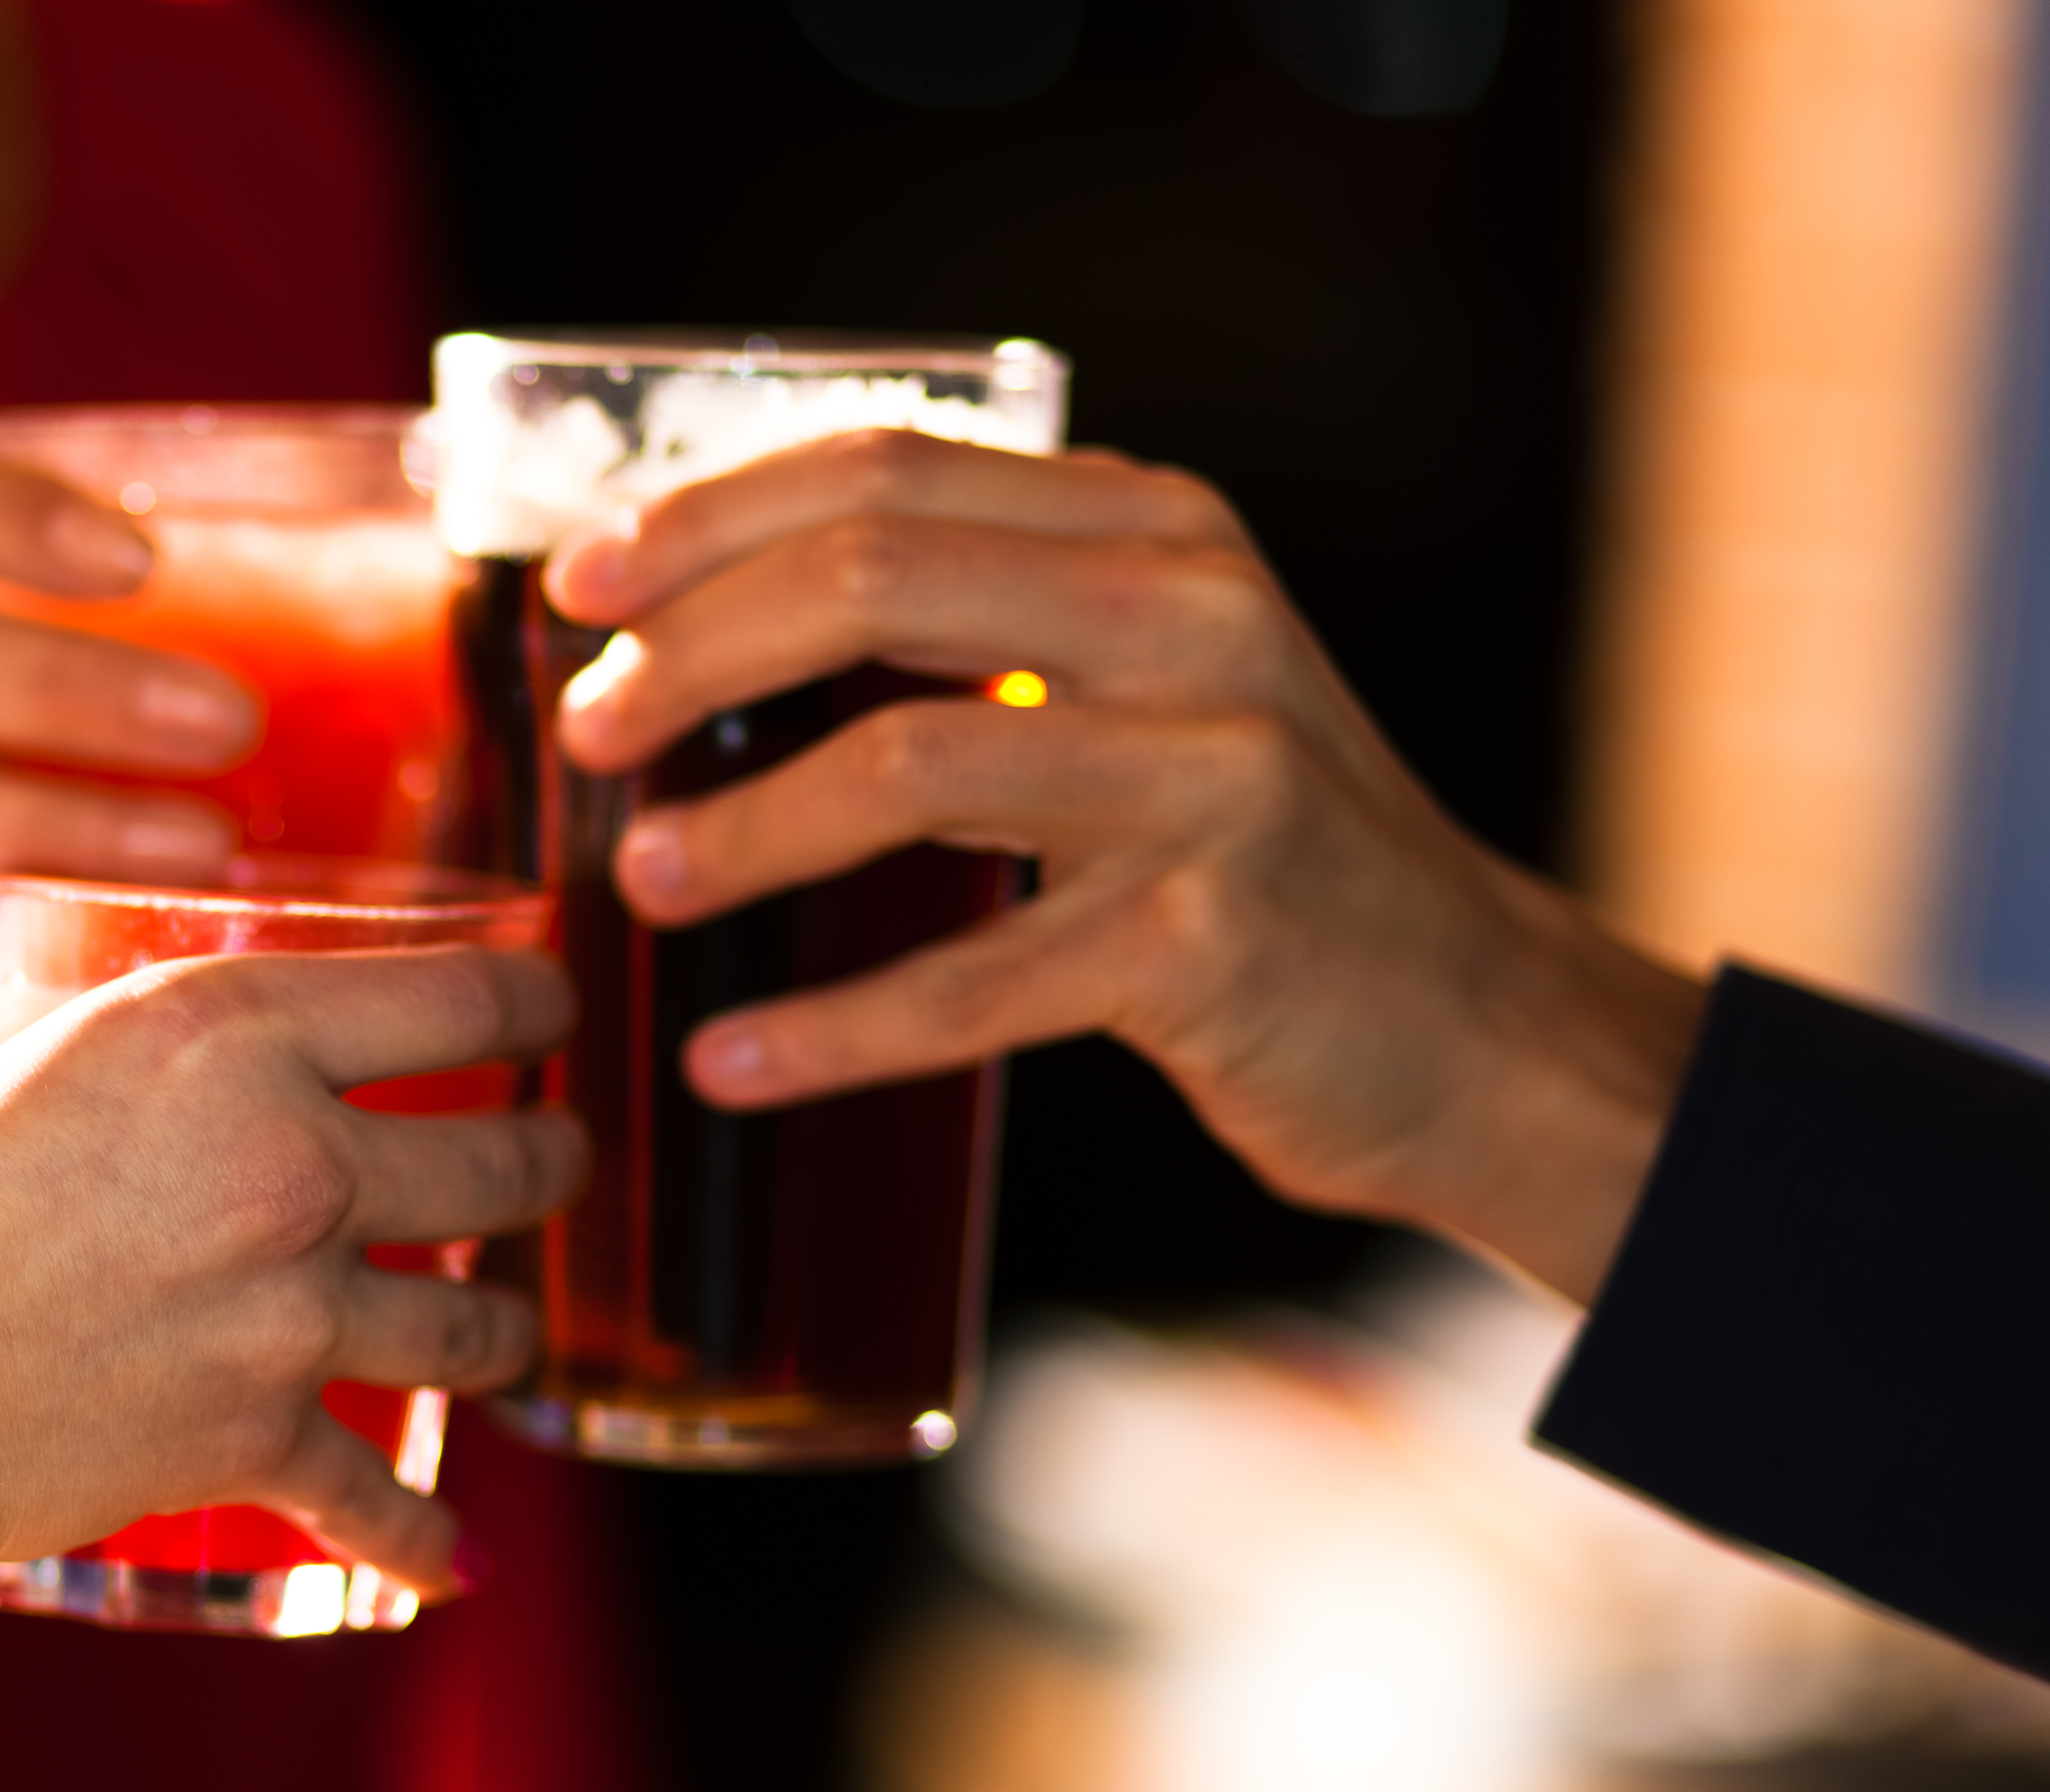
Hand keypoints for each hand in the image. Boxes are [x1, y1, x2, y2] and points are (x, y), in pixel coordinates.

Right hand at [0, 944, 583, 1791]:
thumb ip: (32, 1081)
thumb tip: (20, 1100)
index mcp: (223, 1033)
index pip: (455, 999)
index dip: (531, 1004)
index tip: (552, 1013)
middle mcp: (292, 1162)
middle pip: (503, 1164)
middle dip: (550, 1164)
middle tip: (557, 1161)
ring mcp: (293, 1312)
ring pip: (474, 1326)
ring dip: (501, 1333)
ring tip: (503, 1334)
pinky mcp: (258, 1441)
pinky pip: (381, 1499)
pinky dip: (426, 1540)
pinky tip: (459, 1562)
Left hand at [548, 429, 1706, 1303]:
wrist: (1466, 1024)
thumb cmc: (1253, 859)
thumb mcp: (1142, 690)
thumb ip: (983, 632)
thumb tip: (711, 633)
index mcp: (1154, 530)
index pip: (888, 469)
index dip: (709, 518)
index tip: (583, 586)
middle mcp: (1191, 618)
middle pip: (873, 581)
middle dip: (692, 651)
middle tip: (588, 733)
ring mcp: (1212, 774)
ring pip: (906, 761)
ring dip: (741, 830)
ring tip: (637, 883)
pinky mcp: (1209, 937)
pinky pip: (971, 978)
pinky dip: (832, 1030)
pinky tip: (730, 1064)